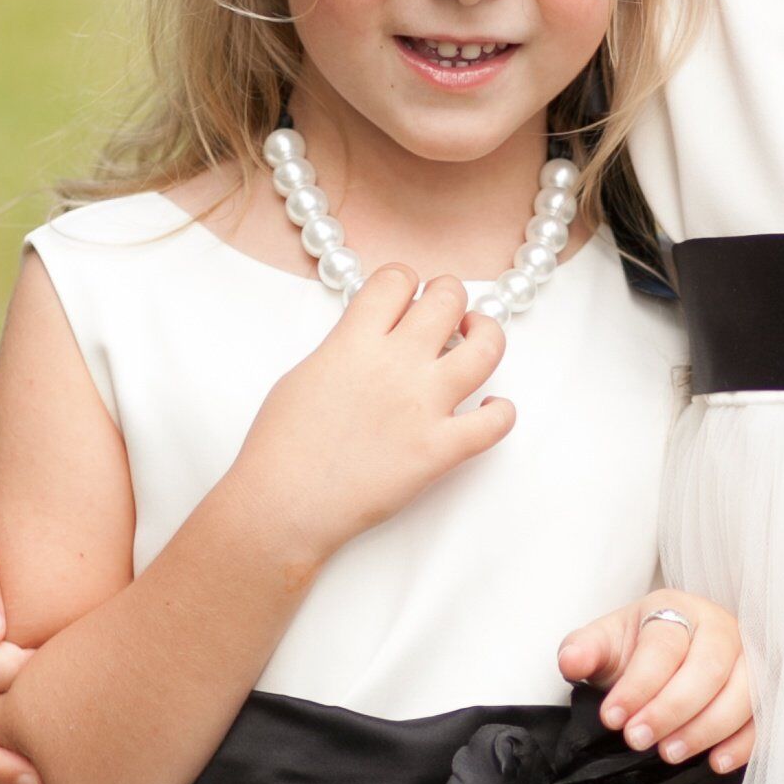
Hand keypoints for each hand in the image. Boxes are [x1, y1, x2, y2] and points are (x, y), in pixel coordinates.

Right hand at [231, 269, 512, 563]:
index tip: (406, 294)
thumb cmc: (281, 446)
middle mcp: (395, 365)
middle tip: (447, 312)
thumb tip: (372, 338)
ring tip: (477, 340)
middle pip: (447, 299)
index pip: (397, 278)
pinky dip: (502, 413)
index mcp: (354, 341)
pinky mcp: (439, 451)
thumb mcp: (305, 373)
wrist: (282, 504)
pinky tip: (491, 409)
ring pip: (486, 348)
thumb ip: (344, 346)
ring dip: (488, 335)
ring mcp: (423, 407)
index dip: (406, 280)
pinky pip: (495, 424)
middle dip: (450, 297)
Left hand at [560, 589, 755, 773]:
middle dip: (671, 710)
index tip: (612, 718)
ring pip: (744, 693)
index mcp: (678, 610)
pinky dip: (745, 743)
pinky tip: (715, 763)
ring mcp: (750, 659)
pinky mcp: (766, 691)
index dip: (639, 684)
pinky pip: (766, 717)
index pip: (665, 646)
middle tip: (637, 740)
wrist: (669, 656)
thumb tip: (570, 661)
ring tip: (669, 754)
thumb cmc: (637, 650)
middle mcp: (722, 629)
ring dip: (706, 729)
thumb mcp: (604, 643)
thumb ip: (584, 650)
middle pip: (708, 668)